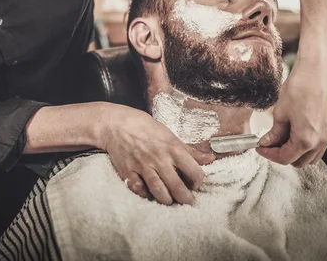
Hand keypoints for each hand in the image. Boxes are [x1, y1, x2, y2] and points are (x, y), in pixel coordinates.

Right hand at [97, 103, 214, 204]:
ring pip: (159, 192)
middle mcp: (159, 159)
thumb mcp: (170, 135)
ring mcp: (143, 167)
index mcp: (173, 148)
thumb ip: (189, 150)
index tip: (196, 184)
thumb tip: (209, 159)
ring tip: (170, 201)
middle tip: (187, 201)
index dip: (198, 182)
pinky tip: (149, 193)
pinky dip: (146, 195)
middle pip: (178, 187)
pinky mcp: (128, 172)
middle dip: (186, 199)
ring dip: (168, 200)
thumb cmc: (145, 127)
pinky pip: (140, 190)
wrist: (116, 124)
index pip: (194, 172)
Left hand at [256, 59, 326, 166]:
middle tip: (270, 143)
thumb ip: (274, 133)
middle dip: (282, 154)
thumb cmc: (299, 88)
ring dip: (299, 153)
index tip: (260, 148)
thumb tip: (267, 143)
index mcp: (305, 140)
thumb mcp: (280, 113)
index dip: (269, 154)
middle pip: (299, 161)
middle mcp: (320, 142)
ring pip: (314, 157)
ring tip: (286, 140)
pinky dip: (324, 151)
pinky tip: (312, 144)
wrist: (316, 71)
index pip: (284, 158)